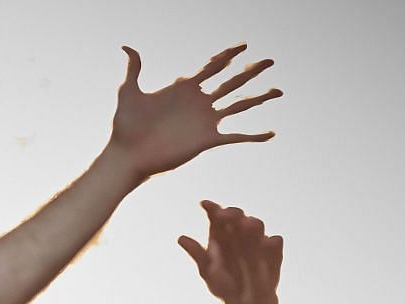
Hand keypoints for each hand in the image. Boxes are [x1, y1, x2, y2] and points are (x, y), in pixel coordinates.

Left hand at [106, 45, 279, 180]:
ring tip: (279, 91)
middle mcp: (199, 104)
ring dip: (260, 98)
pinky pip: (236, 136)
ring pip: (239, 106)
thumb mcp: (129, 93)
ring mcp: (205, 122)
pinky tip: (271, 134)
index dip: (227, 56)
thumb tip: (127, 46)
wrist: (127, 156)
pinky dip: (254, 135)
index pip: (212, 67)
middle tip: (271, 60)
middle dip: (251, 71)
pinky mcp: (207, 140)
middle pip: (232, 82)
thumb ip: (134, 69)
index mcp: (184, 89)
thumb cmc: (125, 127)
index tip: (243, 45)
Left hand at [180, 202, 281, 303]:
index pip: (217, 216)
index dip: (212, 208)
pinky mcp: (274, 252)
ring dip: (251, 224)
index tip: (204, 204)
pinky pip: (275, 242)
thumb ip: (197, 253)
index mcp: (222, 236)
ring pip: (257, 225)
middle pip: (238, 216)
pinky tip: (267, 243)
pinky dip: (271, 243)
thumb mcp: (207, 270)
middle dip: (232, 214)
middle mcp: (240, 234)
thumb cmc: (223, 285)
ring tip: (244, 225)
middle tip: (223, 216)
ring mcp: (258, 241)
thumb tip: (181, 238)